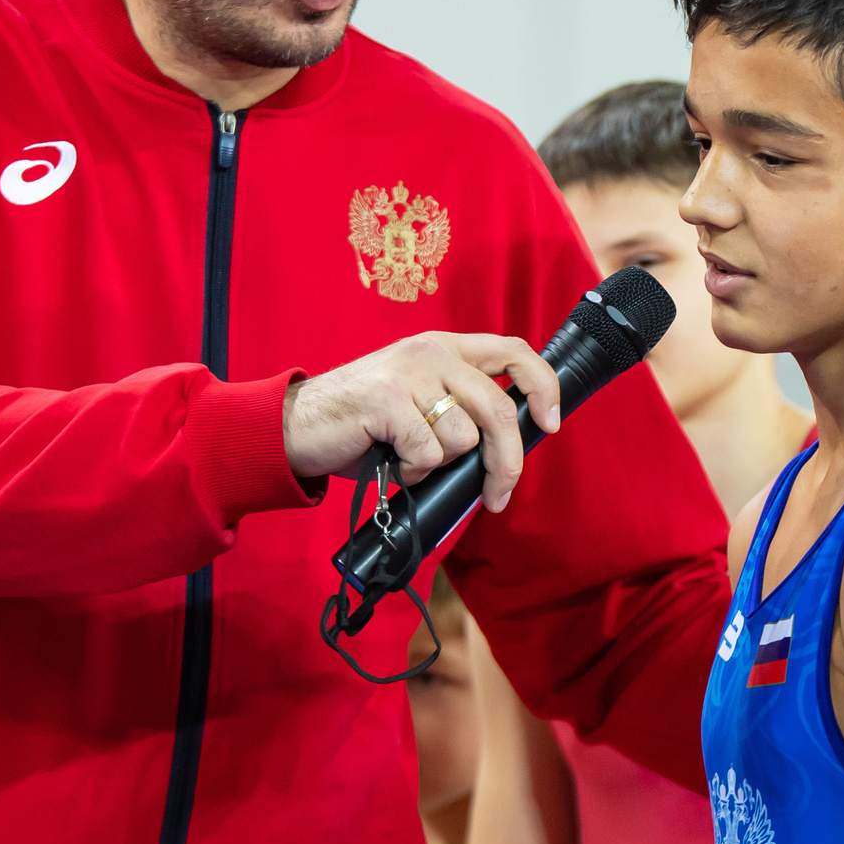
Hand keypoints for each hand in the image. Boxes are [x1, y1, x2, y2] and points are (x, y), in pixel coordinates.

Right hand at [284, 333, 562, 513]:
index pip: (514, 351)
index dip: (543, 387)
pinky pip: (428, 453)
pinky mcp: (386, 400)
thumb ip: (460, 410)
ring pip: (462, 437)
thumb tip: (507, 451)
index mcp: (444, 348)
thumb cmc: (362, 425)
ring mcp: (408, 374)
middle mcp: (431, 353)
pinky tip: (391, 462)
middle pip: (499, 409)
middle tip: (498, 495)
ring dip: (439, 465)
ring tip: (407, 459)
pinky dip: (413, 471)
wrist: (294, 427)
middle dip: (507, 462)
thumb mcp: (418, 402)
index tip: (550, 425)